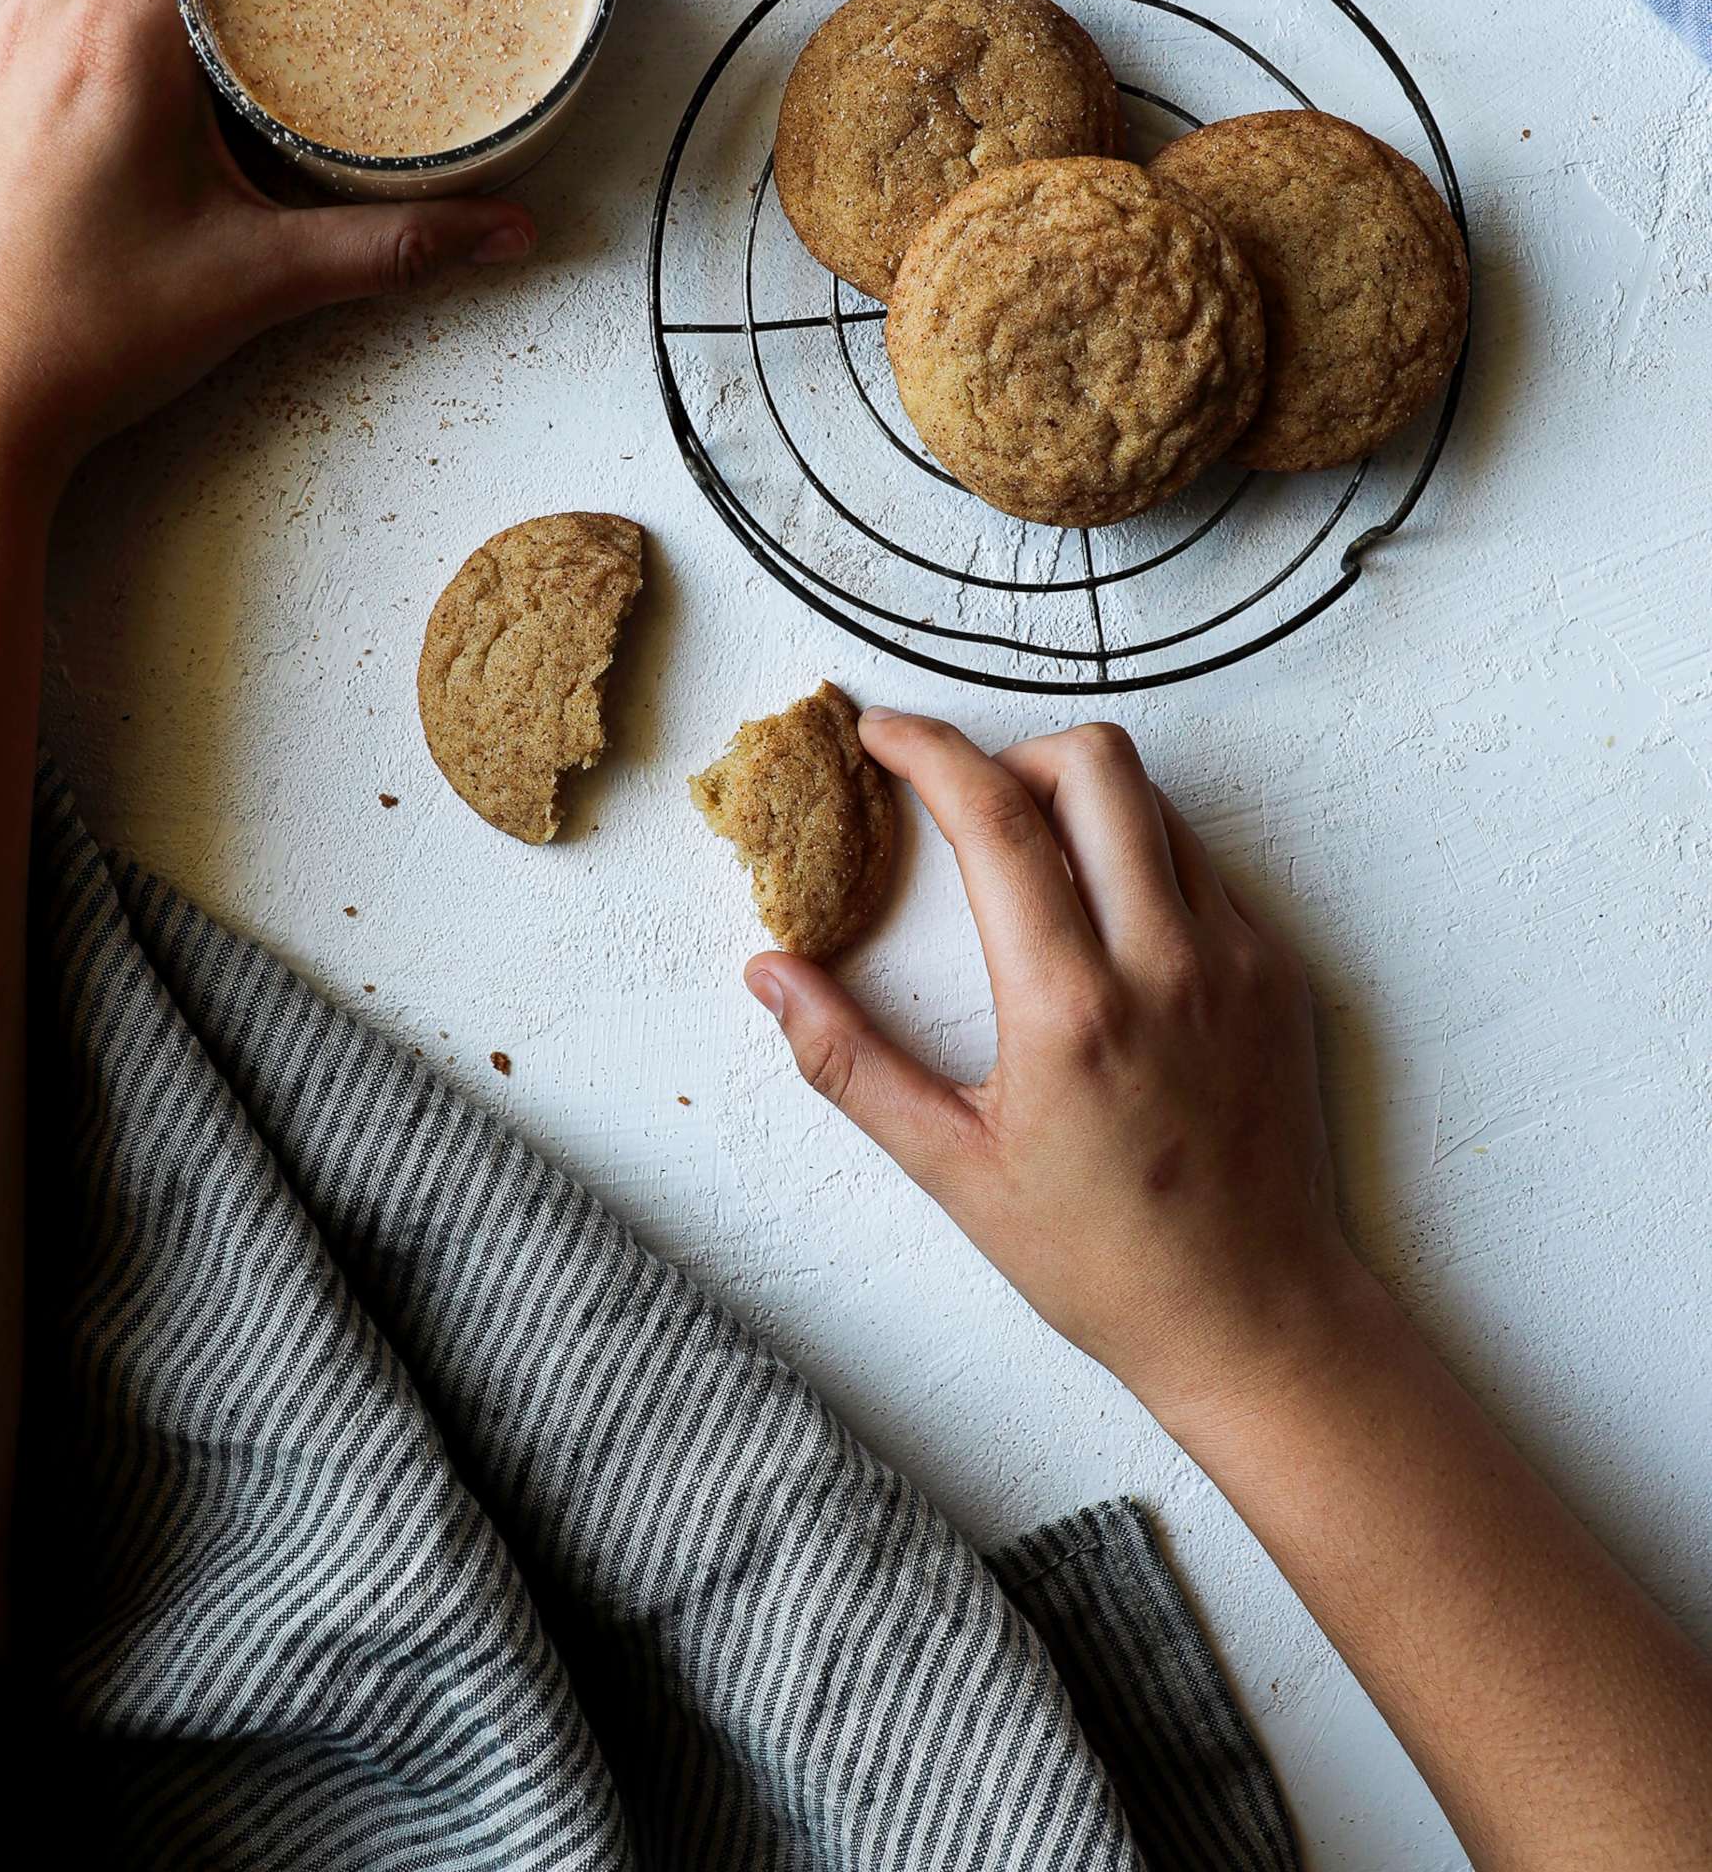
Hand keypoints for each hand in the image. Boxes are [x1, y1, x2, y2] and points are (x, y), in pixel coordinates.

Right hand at [747, 714, 1366, 1431]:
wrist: (1257, 1317)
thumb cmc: (1102, 1258)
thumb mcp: (952, 1169)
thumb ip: (848, 1062)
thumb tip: (770, 975)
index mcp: (1070, 1008)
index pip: (993, 818)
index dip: (927, 750)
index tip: (881, 734)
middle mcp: (1166, 963)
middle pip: (1095, 761)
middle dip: (1011, 754)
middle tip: (966, 807)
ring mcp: (1238, 959)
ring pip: (1157, 800)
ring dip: (1082, 799)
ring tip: (1033, 865)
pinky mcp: (1281, 972)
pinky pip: (1204, 862)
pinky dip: (1143, 857)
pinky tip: (1105, 926)